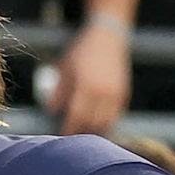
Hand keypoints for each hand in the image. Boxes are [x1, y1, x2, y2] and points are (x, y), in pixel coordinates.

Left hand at [50, 21, 131, 135]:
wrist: (108, 37)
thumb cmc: (82, 51)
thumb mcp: (65, 67)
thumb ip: (58, 90)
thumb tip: (50, 110)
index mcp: (85, 86)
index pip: (76, 116)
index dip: (68, 129)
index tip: (61, 135)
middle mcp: (102, 93)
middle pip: (91, 124)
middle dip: (81, 133)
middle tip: (71, 136)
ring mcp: (115, 95)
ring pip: (105, 124)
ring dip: (94, 131)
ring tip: (83, 132)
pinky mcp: (123, 96)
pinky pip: (114, 117)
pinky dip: (105, 123)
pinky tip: (95, 123)